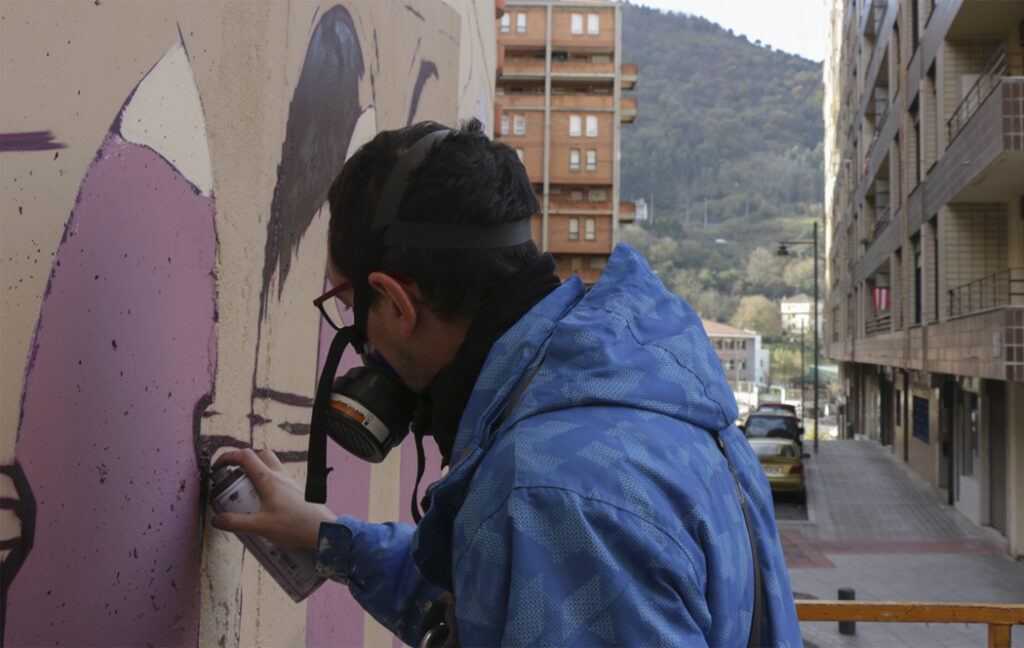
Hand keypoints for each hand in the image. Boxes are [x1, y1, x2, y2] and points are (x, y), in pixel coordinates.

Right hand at [210, 448, 335, 550]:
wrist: (324, 532)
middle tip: (234, 481)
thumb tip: (216, 520)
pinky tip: (265, 506)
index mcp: (269, 479)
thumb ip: (236, 523)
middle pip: (260, 455)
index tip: (217, 467)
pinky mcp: (297, 492)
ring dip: (257, 474)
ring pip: (271, 467)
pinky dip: (268, 485)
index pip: (245, 456)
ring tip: (248, 497)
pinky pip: (279, 480)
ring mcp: (291, 483)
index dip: (228, 457)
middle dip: (243, 463)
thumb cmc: (296, 527)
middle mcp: (281, 476)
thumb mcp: (261, 527)